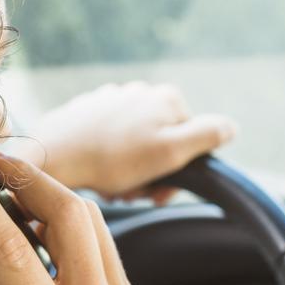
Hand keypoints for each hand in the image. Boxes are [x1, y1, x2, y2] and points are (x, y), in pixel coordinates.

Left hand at [21, 82, 236, 200]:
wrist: (52, 157)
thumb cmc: (112, 159)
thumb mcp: (170, 152)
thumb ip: (207, 135)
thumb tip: (232, 127)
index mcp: (167, 98)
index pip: (191, 140)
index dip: (179, 171)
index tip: (158, 190)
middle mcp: (141, 91)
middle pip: (162, 142)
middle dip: (152, 172)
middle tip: (132, 193)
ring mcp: (111, 99)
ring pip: (135, 144)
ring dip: (129, 170)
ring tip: (112, 186)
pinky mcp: (86, 112)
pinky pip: (108, 140)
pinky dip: (107, 160)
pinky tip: (95, 174)